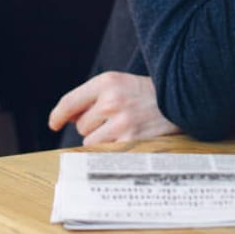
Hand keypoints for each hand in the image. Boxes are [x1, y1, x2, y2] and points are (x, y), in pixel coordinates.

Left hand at [48, 72, 179, 145]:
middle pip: (81, 125)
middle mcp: (111, 100)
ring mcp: (121, 122)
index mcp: (106, 82)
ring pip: (90, 141)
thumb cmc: (145, 94)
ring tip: (122, 128)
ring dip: (101, 139)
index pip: (70, 101)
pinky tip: (126, 140)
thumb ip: (92, 97)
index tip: (54, 124)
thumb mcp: (118, 84)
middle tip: (115, 119)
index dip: (58, 115)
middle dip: (92, 126)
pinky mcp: (130, 141)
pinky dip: (111, 149)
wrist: (181, 100)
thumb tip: (67, 117)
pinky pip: (104, 152)